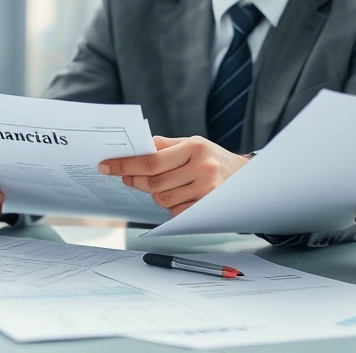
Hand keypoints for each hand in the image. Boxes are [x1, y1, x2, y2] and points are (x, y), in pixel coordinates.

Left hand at [98, 136, 248, 215]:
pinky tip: (179, 196)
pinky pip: (176, 211)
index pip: (151, 159)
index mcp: (195, 147)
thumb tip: (135, 147)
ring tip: (163, 185)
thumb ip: (164, 146)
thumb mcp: (193, 144)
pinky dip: (171, 205)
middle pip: (155, 182)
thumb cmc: (214, 159)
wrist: (248, 178)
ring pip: (163, 199)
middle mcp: (203, 168)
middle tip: (127, 178)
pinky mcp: (208, 209)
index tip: (106, 166)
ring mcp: (207, 190)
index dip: (126, 164)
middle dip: (136, 181)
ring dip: (156, 194)